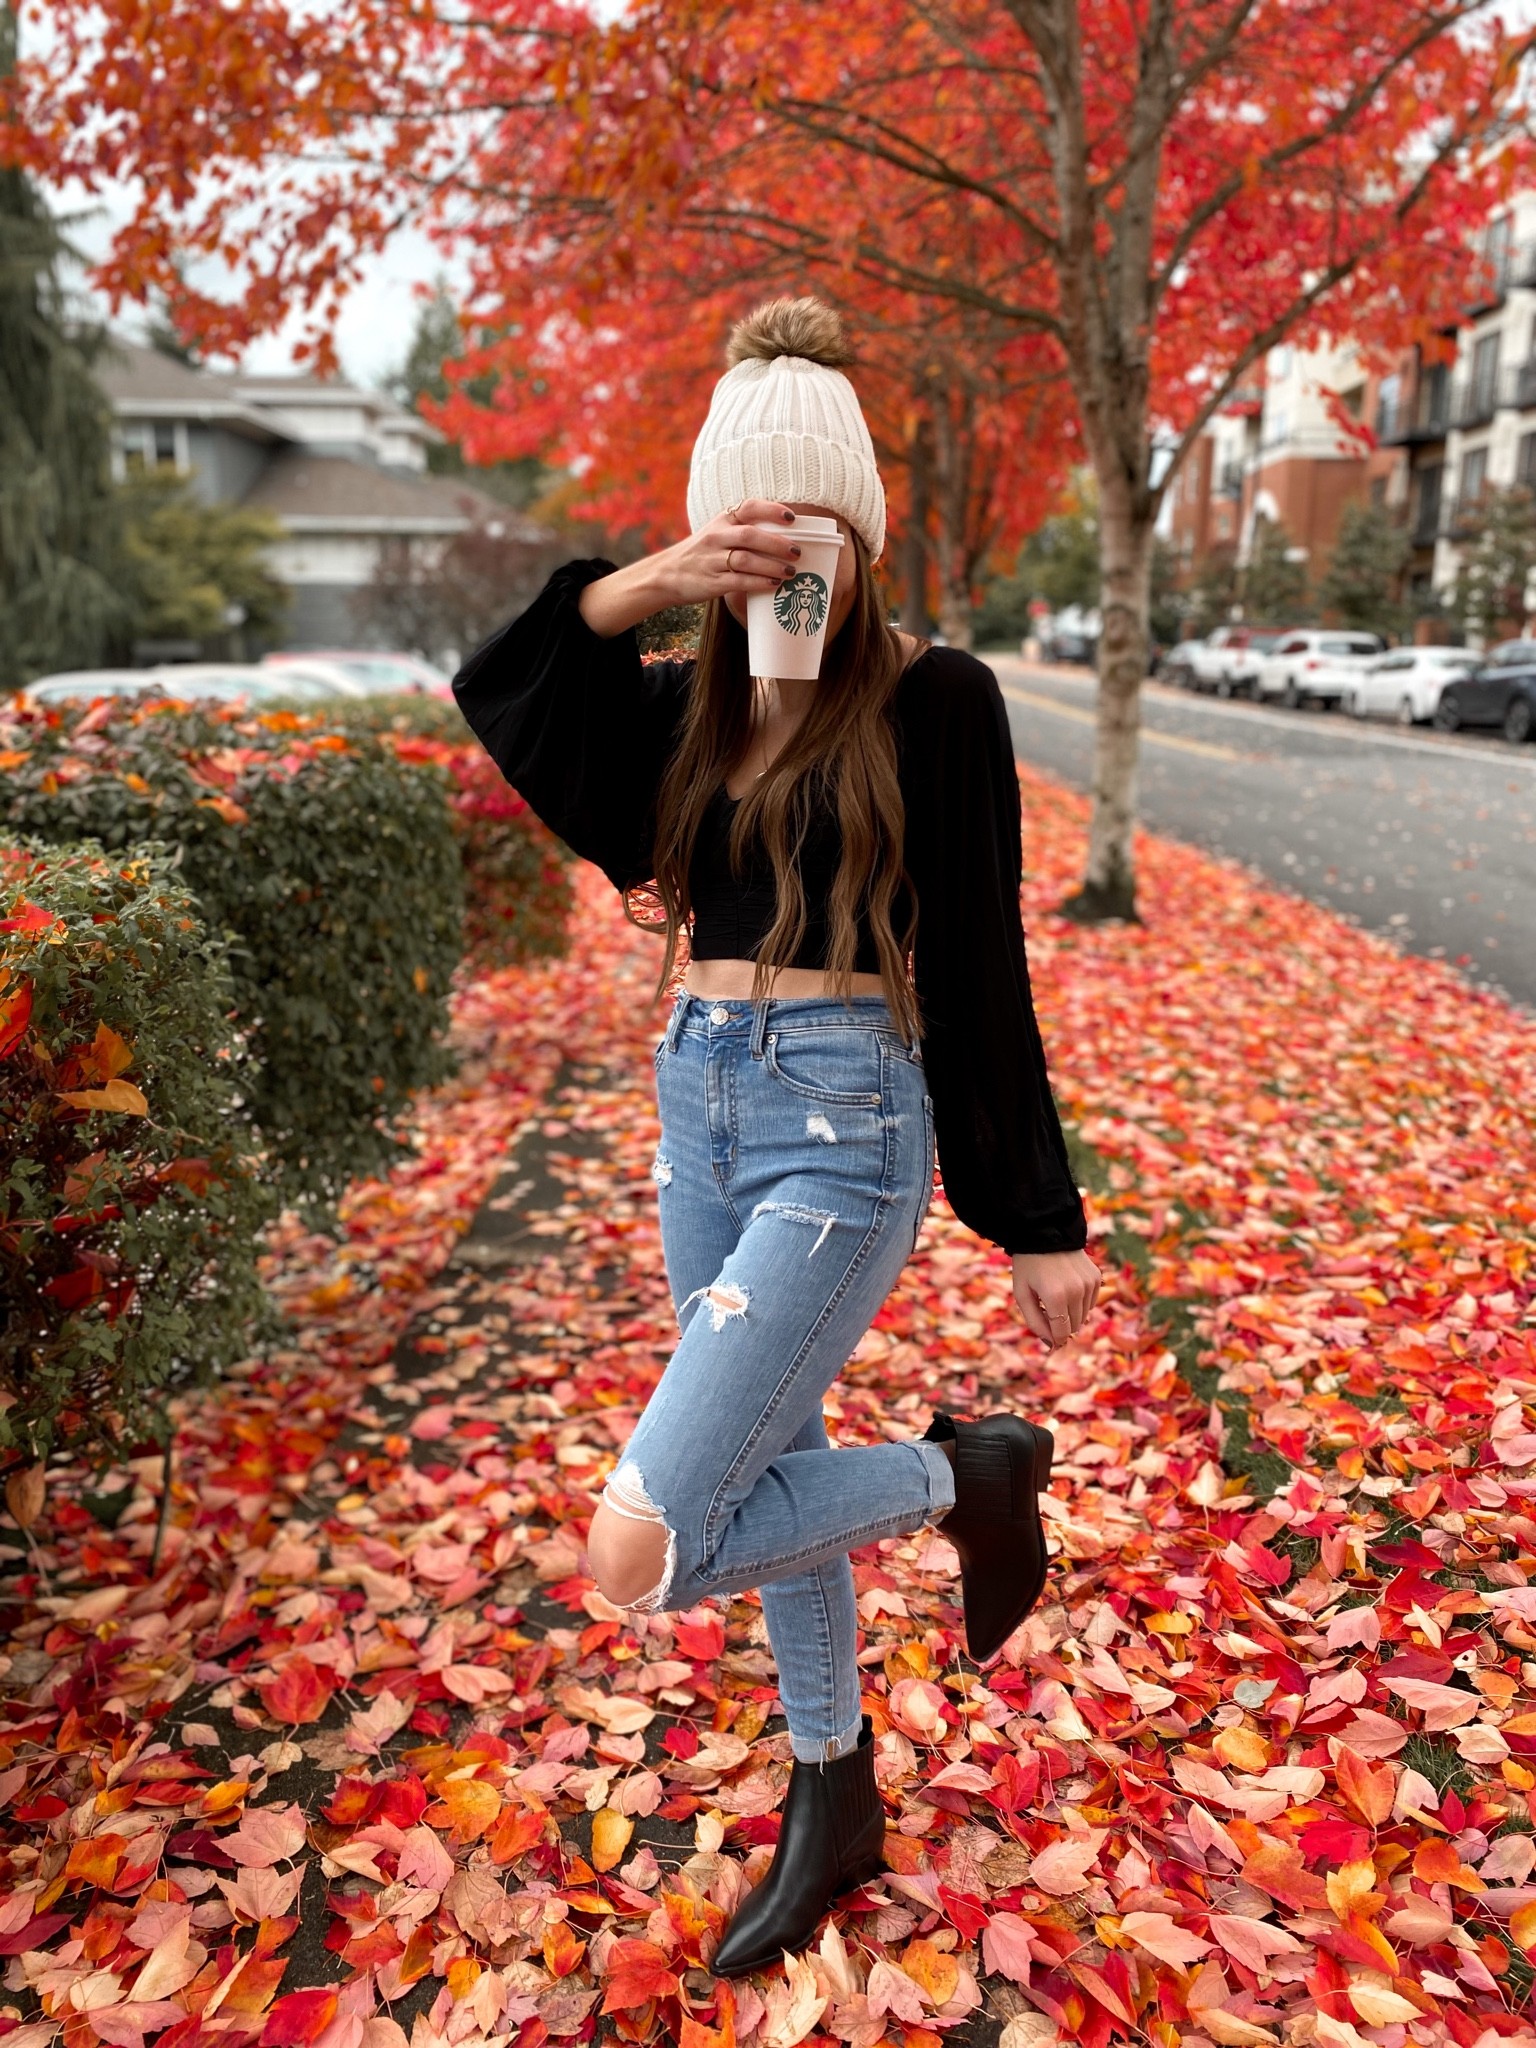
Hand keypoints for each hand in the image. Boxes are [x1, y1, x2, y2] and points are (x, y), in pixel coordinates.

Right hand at [577, 498, 806, 638]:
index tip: (791, 517)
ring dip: (772, 566)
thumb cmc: (701, 554)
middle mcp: (717, 537)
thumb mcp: (717, 533)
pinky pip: (739, 581)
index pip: (749, 507)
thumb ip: (743, 531)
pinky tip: (773, 585)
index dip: (771, 510)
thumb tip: (784, 538)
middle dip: (777, 543)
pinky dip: (759, 583)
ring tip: (790, 572)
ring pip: (746, 560)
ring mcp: (713, 560)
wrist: (666, 574)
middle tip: (797, 552)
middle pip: (750, 535)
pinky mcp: (712, 582)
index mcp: (722, 520)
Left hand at [1011, 1249, 1099, 1349]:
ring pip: (1084, 1316)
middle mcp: (1076, 1291)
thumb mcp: (1022, 1294)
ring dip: (1070, 1313)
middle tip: (1047, 1310)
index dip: (1055, 1338)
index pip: (1062, 1332)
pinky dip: (1080, 1302)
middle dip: (1061, 1325)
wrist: (1044, 1233)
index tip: (1049, 1338)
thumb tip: (1051, 1343)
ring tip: (1055, 1297)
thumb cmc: (1028, 1265)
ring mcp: (1089, 1283)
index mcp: (1055, 1297)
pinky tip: (1067, 1288)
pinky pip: (1091, 1302)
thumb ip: (1034, 1321)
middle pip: (1074, 1326)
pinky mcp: (1096, 1277)